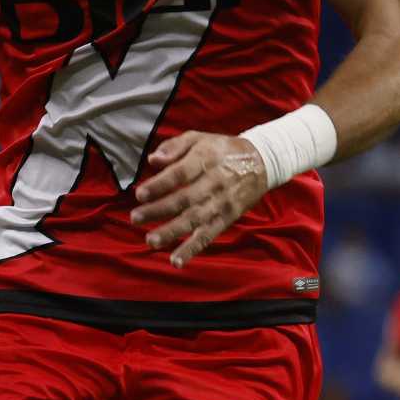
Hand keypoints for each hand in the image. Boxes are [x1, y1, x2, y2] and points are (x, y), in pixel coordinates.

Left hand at [130, 130, 269, 265]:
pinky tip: (176, 261)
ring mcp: (222, 202)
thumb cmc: (221, 149)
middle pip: (185, 199)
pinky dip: (192, 249)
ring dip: (172, 232)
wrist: (263, 161)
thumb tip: (152, 160)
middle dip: (159, 210)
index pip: (180, 174)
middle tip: (135, 217)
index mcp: (206, 159)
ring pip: (195, 219)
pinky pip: (209, 235)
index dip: (160, 185)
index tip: (140, 194)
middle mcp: (215, 182)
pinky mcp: (227, 217)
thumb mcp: (199, 138)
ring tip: (151, 241)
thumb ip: (174, 147)